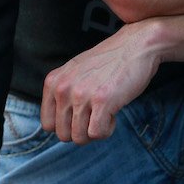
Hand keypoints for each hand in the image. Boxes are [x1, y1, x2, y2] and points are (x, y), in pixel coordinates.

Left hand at [41, 21, 161, 143]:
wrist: (136, 45)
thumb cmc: (109, 63)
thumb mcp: (74, 73)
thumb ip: (62, 93)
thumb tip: (56, 127)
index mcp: (53, 82)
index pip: (47, 125)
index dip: (67, 126)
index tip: (82, 114)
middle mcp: (63, 88)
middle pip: (63, 135)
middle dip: (82, 131)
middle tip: (96, 114)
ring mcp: (81, 94)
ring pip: (79, 138)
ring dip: (96, 131)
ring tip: (105, 111)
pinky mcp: (102, 100)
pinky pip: (96, 134)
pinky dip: (107, 130)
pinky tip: (113, 113)